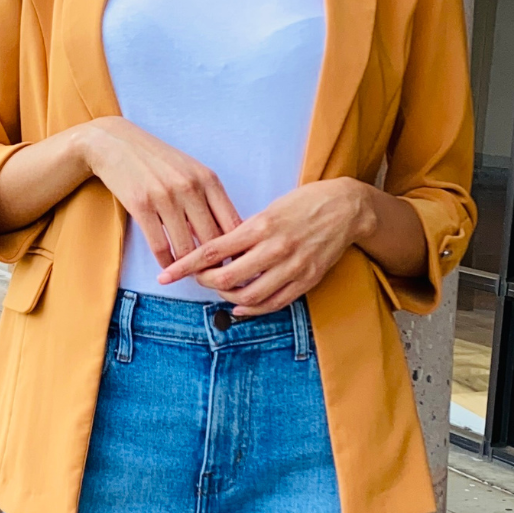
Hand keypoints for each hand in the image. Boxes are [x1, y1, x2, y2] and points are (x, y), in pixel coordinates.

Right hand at [84, 118, 241, 266]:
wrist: (116, 143)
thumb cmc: (157, 160)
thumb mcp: (190, 171)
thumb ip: (209, 199)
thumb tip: (225, 236)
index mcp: (208, 179)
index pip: (233, 223)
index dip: (236, 249)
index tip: (234, 263)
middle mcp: (190, 187)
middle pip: (212, 240)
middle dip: (213, 264)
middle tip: (211, 276)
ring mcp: (165, 196)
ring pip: (186, 248)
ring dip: (188, 267)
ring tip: (189, 274)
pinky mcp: (141, 206)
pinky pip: (160, 246)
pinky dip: (166, 263)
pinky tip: (168, 267)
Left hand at [159, 180, 371, 314]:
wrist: (346, 208)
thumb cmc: (304, 203)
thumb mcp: (270, 209)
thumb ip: (244, 231)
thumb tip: (216, 250)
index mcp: (262, 226)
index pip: (213, 250)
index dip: (186, 266)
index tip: (167, 275)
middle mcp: (276, 248)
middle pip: (228, 279)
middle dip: (206, 283)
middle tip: (199, 279)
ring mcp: (293, 268)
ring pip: (249, 296)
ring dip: (227, 298)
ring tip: (220, 291)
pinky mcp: (307, 280)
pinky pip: (273, 304)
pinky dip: (252, 310)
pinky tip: (240, 307)